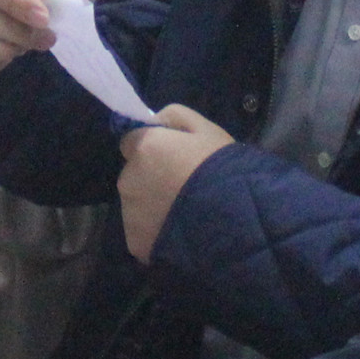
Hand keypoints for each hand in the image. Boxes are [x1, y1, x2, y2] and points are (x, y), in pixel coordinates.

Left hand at [118, 104, 233, 260]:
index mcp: (142, 148)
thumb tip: (154, 121)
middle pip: (133, 174)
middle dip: (150, 177)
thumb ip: (173, 116)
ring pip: (137, 204)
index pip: (131, 141)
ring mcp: (129, 214)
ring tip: (184, 211)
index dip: (151, 147)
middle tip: (182, 186)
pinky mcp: (136, 242)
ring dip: (153, 205)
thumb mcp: (205, 128)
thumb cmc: (219, 168)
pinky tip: (180, 230)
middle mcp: (127, 179)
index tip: (171, 157)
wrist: (231, 221)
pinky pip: (142, 231)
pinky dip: (155, 230)